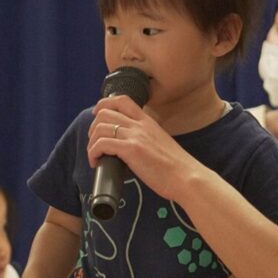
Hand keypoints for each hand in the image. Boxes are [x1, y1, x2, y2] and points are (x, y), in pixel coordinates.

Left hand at [88, 95, 204, 201]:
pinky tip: (96, 163)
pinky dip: (93, 153)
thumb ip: (146, 138)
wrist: (186, 177)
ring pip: (100, 127)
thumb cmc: (176, 167)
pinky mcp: (131, 150)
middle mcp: (140, 125)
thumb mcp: (161, 143)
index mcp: (148, 121)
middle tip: (95, 142)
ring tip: (95, 155)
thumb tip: (131, 146)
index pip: (122, 100)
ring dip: (91, 142)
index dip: (104, 104)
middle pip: (105, 112)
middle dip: (93, 127)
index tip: (97, 115)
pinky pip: (102, 144)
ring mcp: (135, 136)